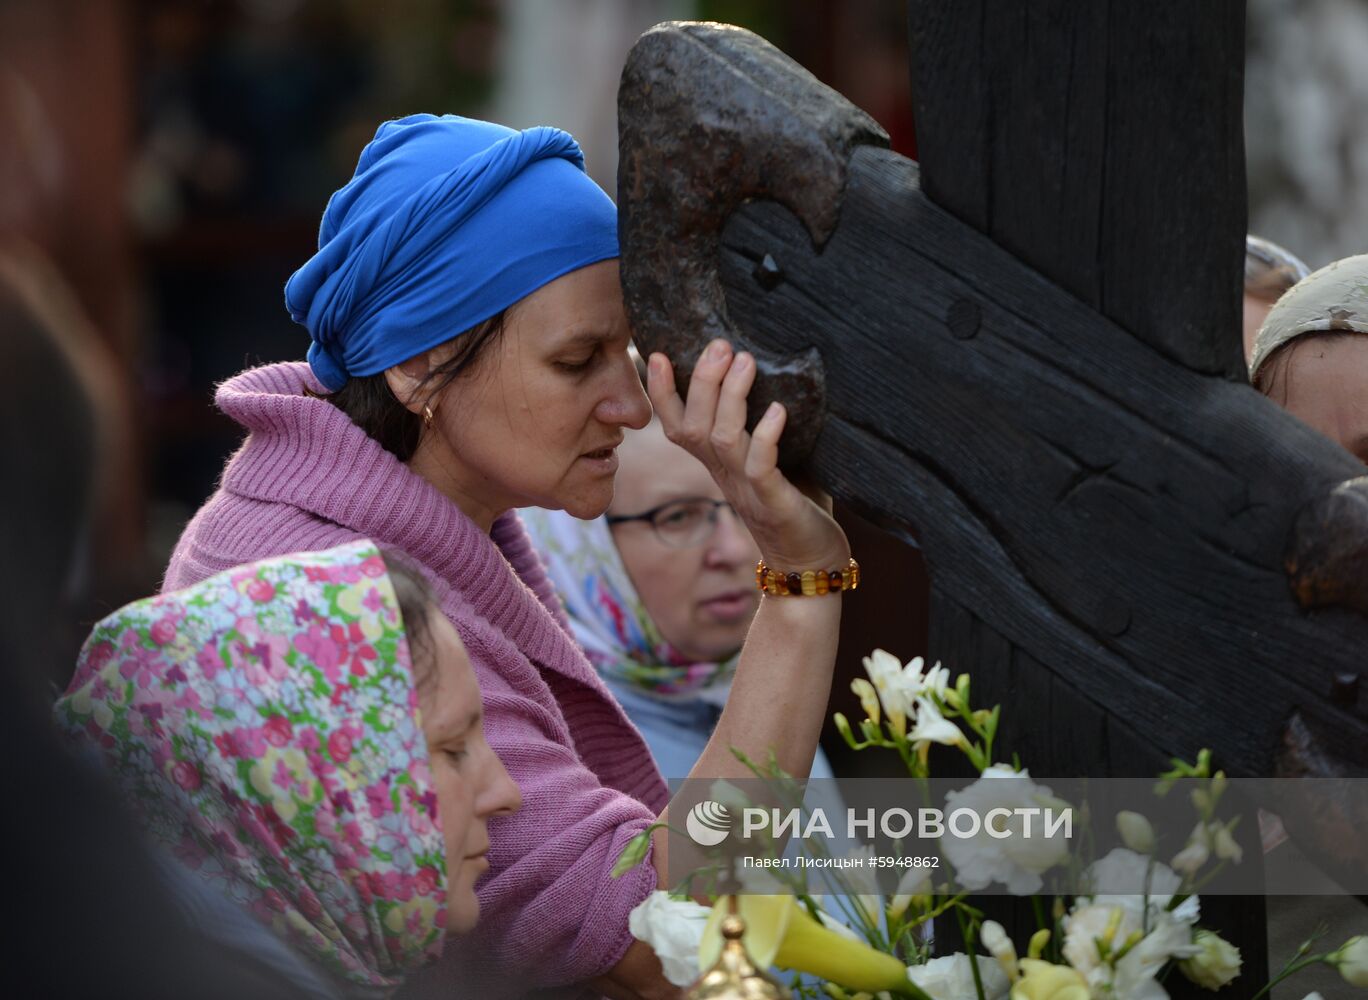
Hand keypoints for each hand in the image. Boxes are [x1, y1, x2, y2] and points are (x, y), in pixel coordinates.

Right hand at [646, 340, 849, 571]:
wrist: (810, 565)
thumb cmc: (797, 507)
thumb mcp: (776, 461)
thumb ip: (768, 426)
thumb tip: (783, 375)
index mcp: (717, 464)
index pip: (675, 425)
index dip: (660, 393)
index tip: (654, 354)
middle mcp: (724, 475)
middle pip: (692, 425)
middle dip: (700, 382)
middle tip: (719, 345)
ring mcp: (746, 489)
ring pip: (720, 438)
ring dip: (731, 397)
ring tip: (746, 362)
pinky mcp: (773, 503)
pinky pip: (760, 466)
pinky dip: (765, 435)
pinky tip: (779, 410)